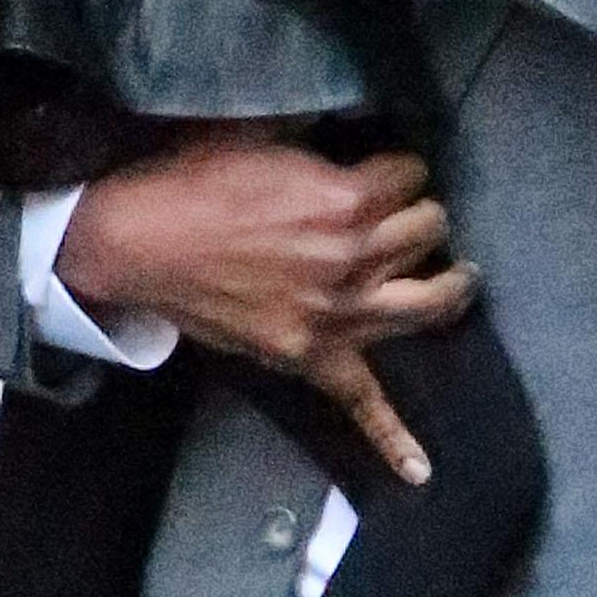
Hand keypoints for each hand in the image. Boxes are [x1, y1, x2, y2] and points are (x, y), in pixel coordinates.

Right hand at [56, 136, 475, 483]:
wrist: (136, 245)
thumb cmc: (190, 181)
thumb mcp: (259, 132)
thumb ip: (317, 135)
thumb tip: (348, 124)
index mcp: (346, 200)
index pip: (411, 174)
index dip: (401, 167)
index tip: (386, 168)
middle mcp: (353, 259)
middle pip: (427, 230)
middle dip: (422, 213)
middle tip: (405, 212)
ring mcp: (337, 315)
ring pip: (427, 302)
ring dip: (450, 285)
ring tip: (459, 275)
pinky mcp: (310, 358)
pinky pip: (361, 403)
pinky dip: (392, 438)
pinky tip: (420, 472)